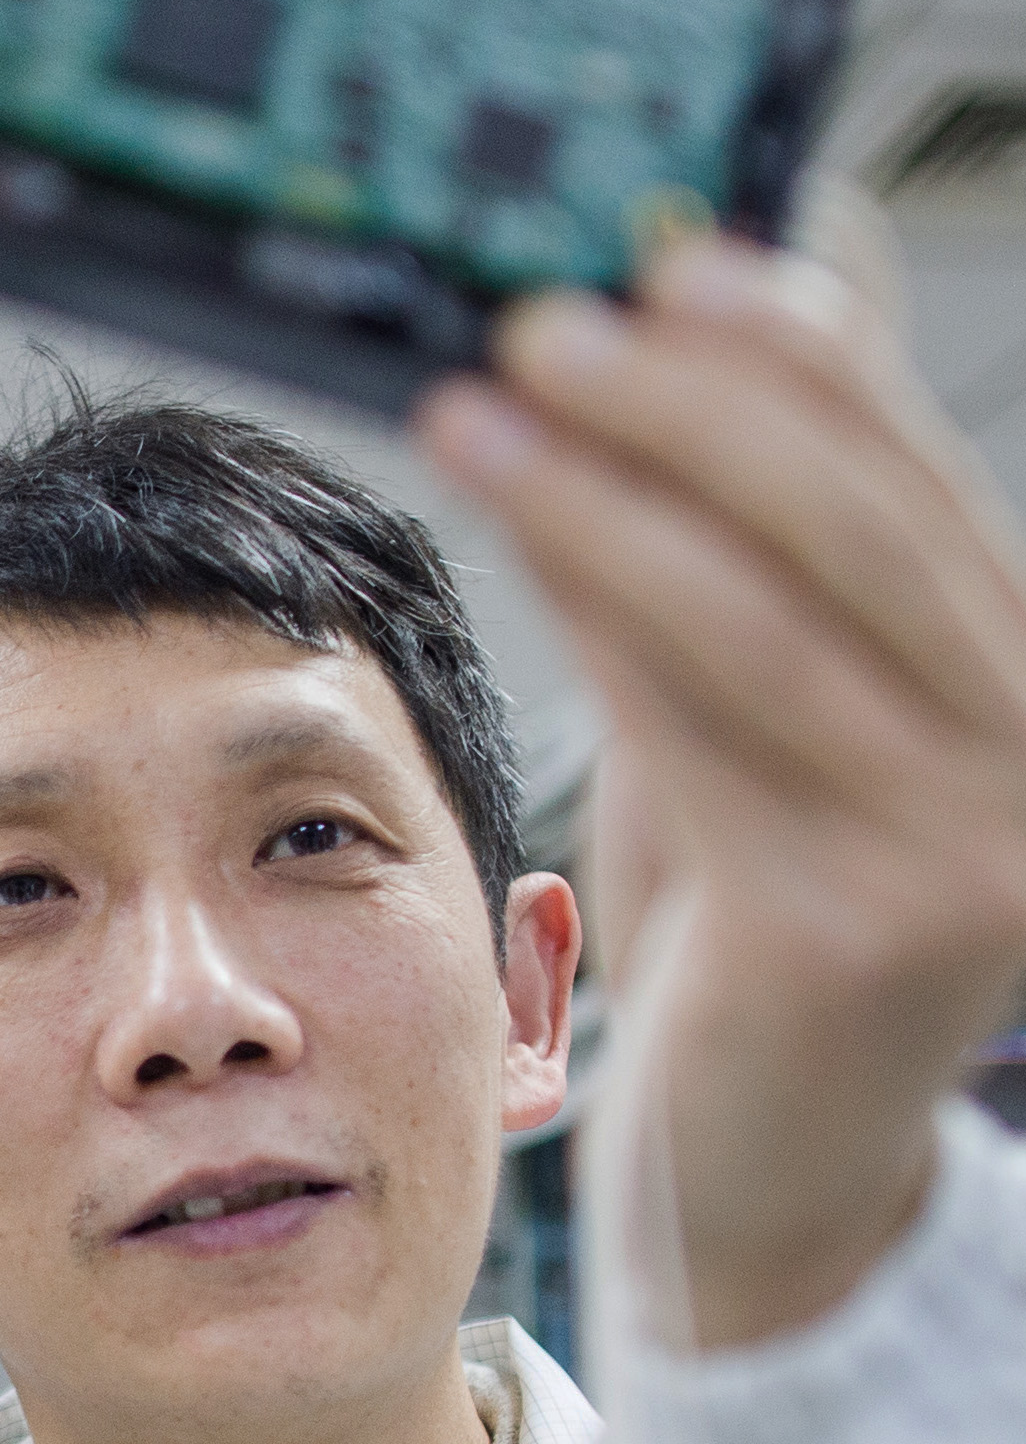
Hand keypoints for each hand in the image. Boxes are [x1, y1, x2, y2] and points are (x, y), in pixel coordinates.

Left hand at [417, 237, 1025, 1346]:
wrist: (770, 1179)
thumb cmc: (767, 929)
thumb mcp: (796, 710)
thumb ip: (793, 527)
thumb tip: (796, 275)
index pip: (921, 480)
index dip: (800, 354)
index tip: (672, 264)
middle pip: (854, 529)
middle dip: (687, 406)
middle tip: (540, 331)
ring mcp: (960, 856)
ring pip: (766, 622)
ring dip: (607, 496)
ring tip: (483, 412)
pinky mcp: (851, 933)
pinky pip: (696, 737)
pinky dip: (595, 621)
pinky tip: (510, 542)